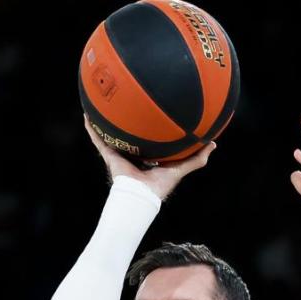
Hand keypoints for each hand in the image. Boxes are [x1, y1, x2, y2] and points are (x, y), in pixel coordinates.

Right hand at [84, 115, 215, 200]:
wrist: (141, 195)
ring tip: (102, 105)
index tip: (152, 117)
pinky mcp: (110, 156)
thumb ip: (196, 159)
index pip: (148, 142)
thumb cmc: (160, 185)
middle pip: (129, 137)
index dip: (150, 130)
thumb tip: (213, 143)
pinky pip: (99, 140)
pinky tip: (87, 116)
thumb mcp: (181, 168)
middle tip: (126, 104)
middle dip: (127, 123)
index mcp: (148, 159)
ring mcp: (120, 155)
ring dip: (105, 123)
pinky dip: (92, 129)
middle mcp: (132, 156)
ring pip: (111, 136)